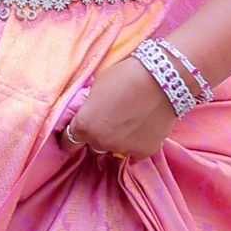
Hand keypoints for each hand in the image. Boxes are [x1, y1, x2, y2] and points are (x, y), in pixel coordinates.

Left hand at [59, 54, 177, 161]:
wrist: (161, 80)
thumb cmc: (124, 77)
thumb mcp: (96, 88)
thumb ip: (90, 107)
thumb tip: (90, 113)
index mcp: (84, 126)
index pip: (69, 142)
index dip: (71, 137)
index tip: (75, 133)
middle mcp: (101, 142)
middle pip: (93, 145)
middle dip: (97, 135)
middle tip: (108, 119)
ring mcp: (123, 150)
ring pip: (114, 149)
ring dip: (117, 140)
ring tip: (128, 121)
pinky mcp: (144, 152)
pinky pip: (134, 153)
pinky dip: (135, 143)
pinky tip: (140, 128)